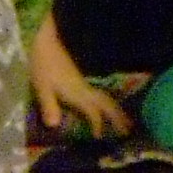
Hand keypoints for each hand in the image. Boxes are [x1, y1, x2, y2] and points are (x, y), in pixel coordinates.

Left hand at [29, 17, 128, 137]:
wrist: (52, 34)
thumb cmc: (45, 60)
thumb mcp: (42, 84)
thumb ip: (49, 105)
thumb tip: (54, 126)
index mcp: (78, 93)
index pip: (93, 112)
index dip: (97, 125)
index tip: (101, 138)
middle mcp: (86, 89)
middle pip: (106, 104)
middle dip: (118, 117)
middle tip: (129, 130)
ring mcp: (86, 81)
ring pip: (106, 97)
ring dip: (116, 109)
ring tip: (126, 120)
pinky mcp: (83, 75)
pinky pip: (101, 92)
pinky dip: (108, 100)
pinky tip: (107, 103)